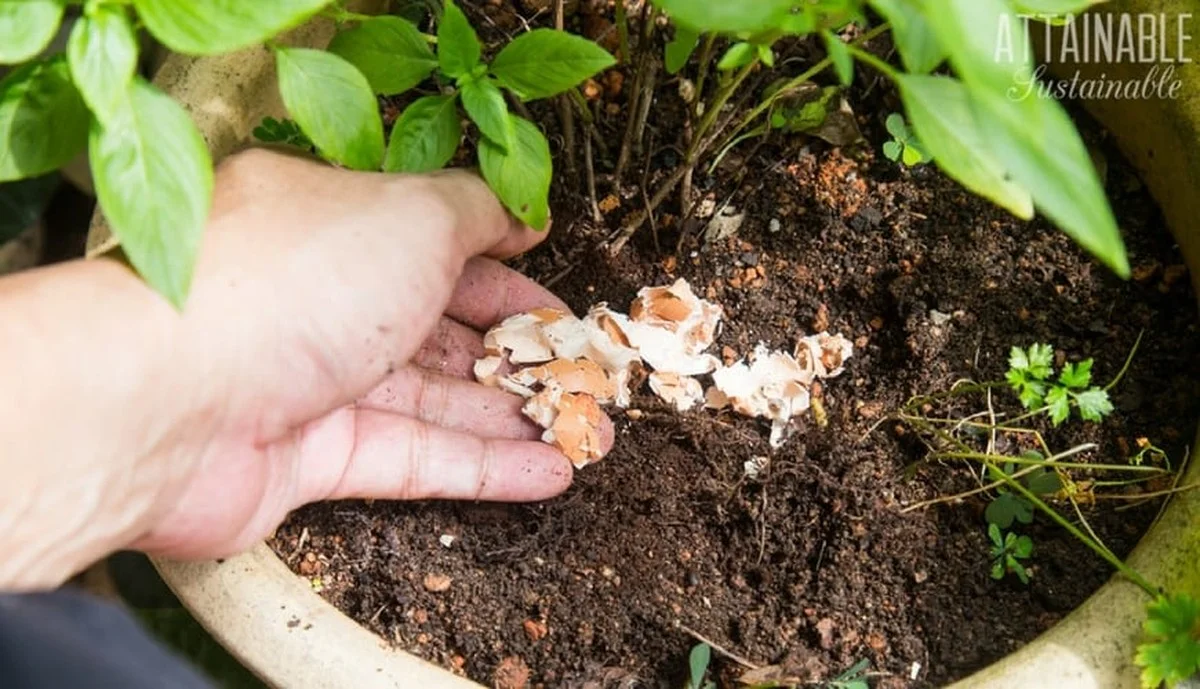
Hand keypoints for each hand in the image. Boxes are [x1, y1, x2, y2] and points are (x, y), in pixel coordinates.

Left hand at [119, 150, 611, 559]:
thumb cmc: (291, 284)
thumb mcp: (409, 217)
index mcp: (328, 221)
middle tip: (587, 375)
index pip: (434, 242)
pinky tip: (549, 473)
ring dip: (513, 415)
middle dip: (518, 352)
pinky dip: (480, 467)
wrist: (165, 402)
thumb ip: (474, 210)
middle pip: (436, 327)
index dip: (506, 271)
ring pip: (432, 397)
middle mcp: (314, 297)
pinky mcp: (307, 458)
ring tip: (588, 432)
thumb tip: (519, 210)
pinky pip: (411, 458)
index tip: (563, 301)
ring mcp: (308, 381)